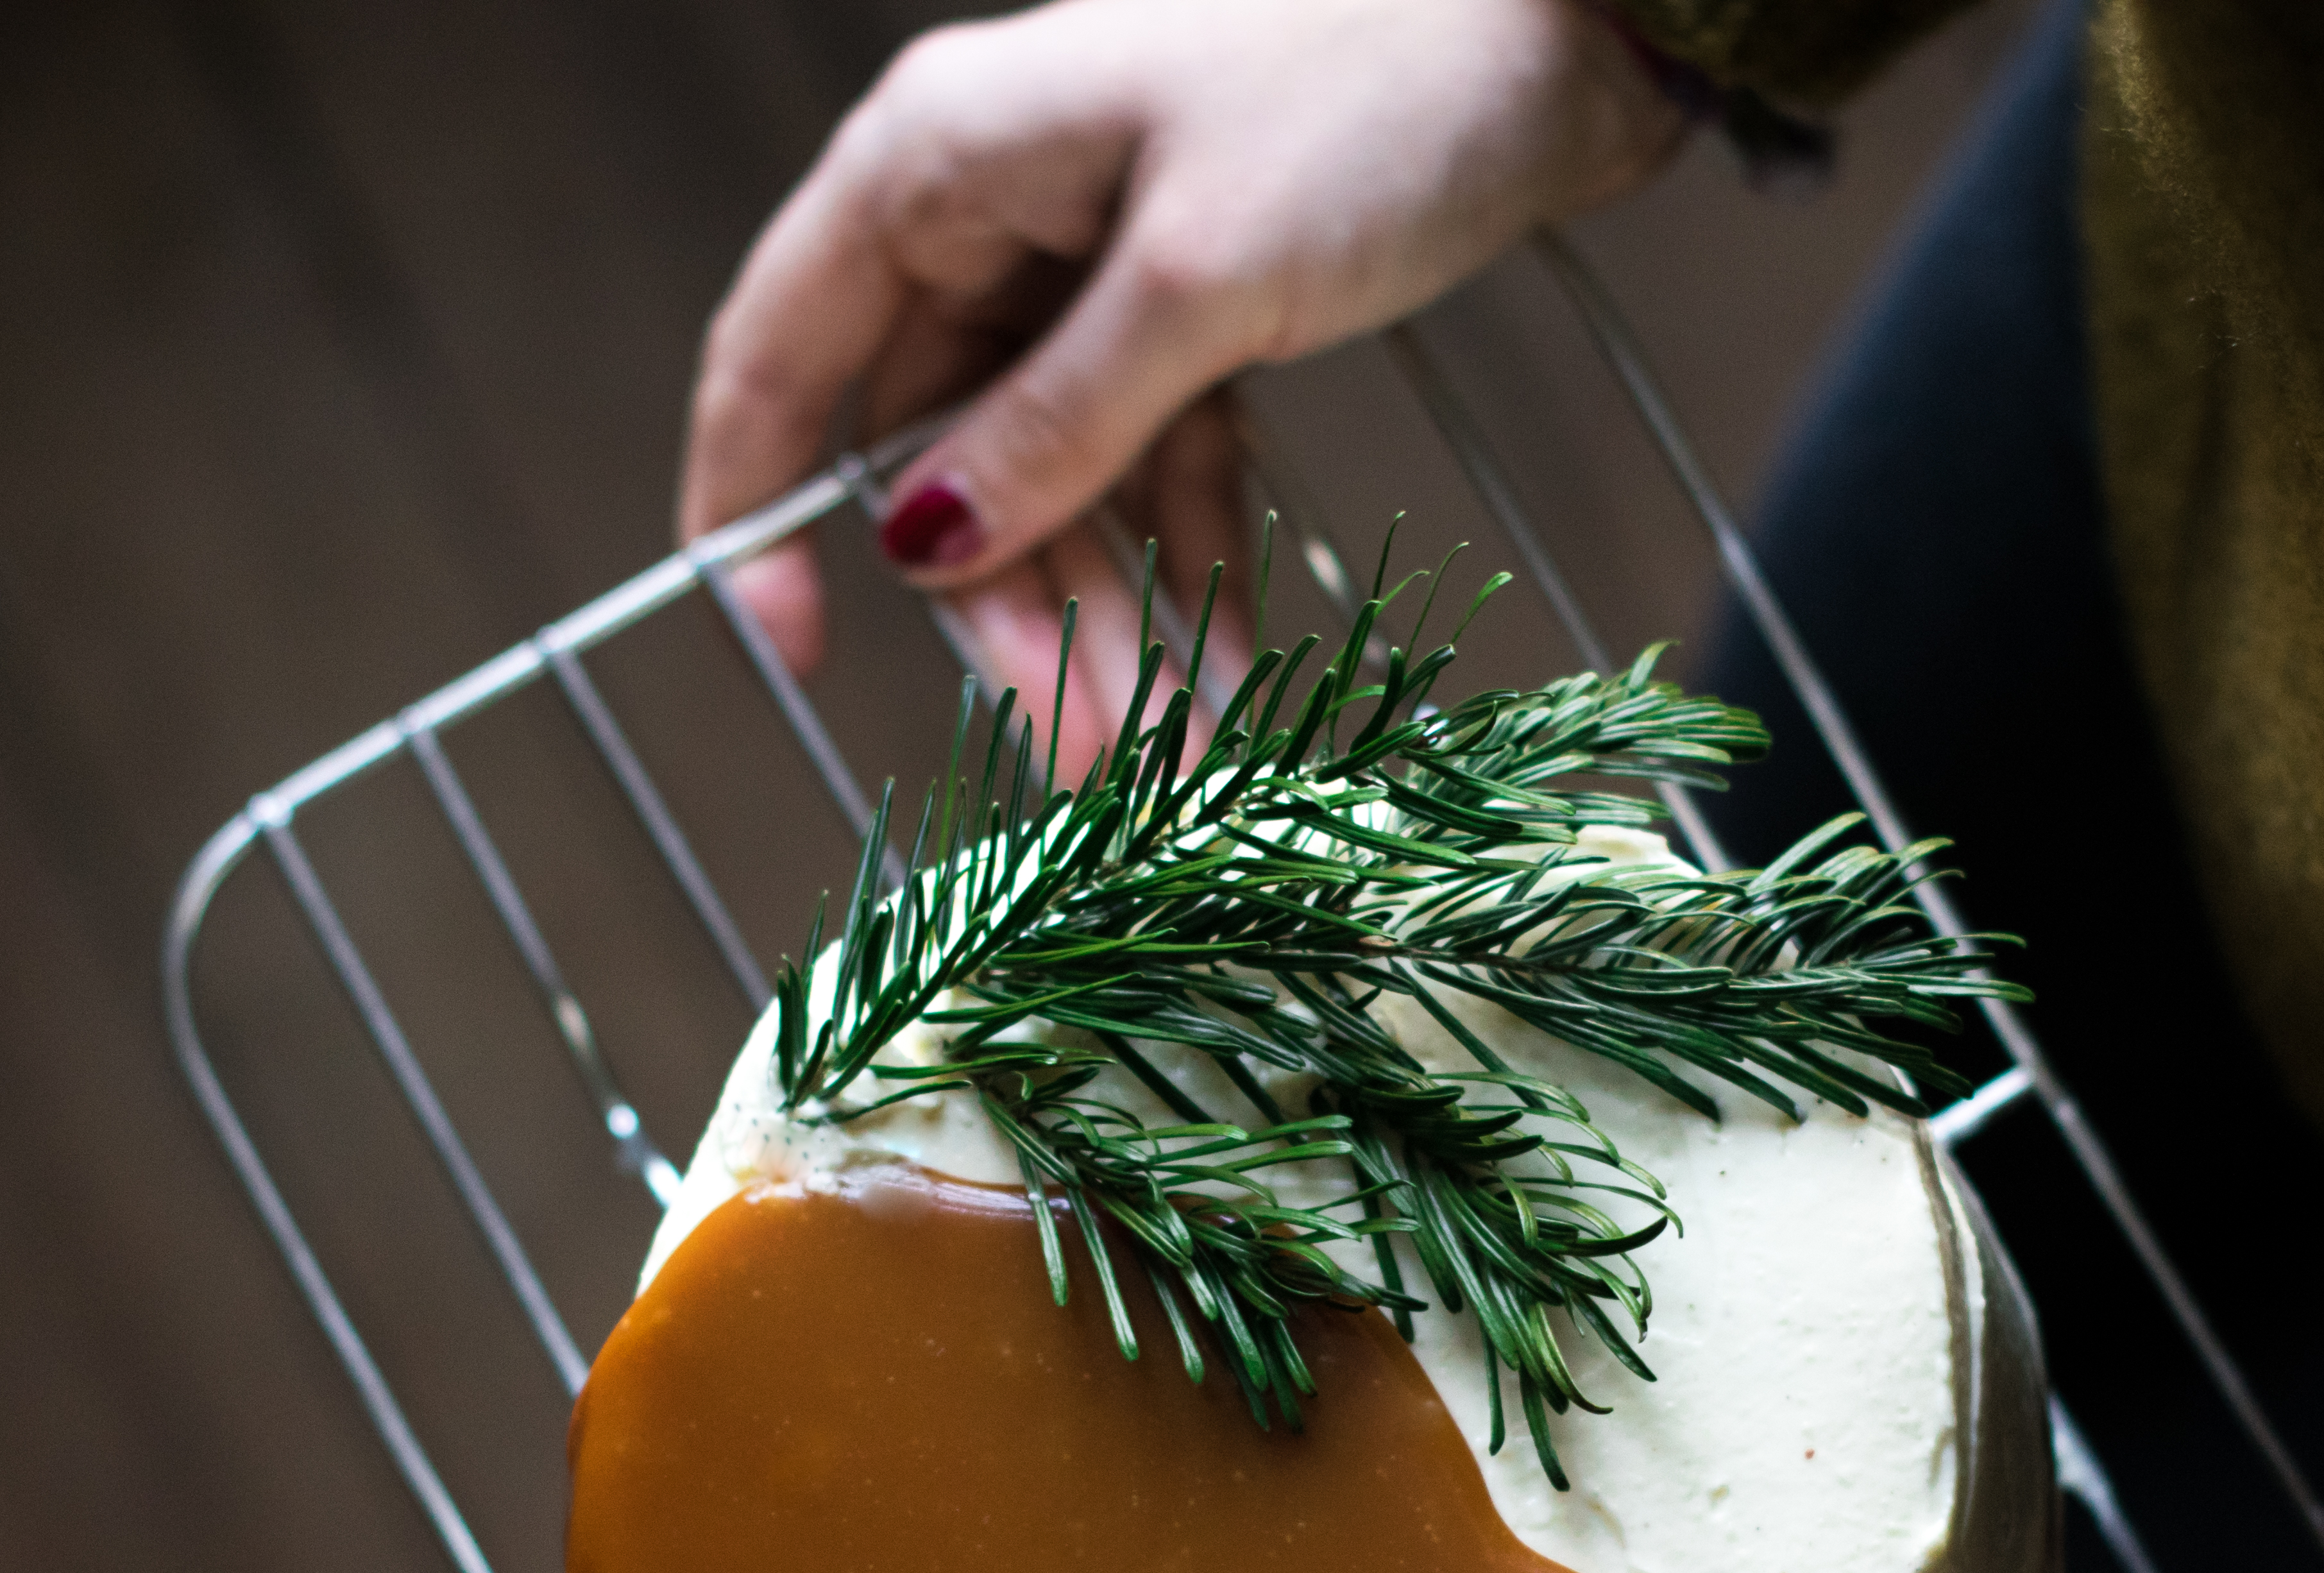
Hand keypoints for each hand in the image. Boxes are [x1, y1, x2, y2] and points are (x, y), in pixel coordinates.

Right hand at [682, 0, 1686, 698]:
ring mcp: (1094, 258)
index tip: (791, 649)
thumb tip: (927, 546)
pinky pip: (1156, 457)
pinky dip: (1187, 559)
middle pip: (939, 453)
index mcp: (936, 161)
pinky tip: (1223, 670)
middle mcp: (992, 209)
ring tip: (1165, 748)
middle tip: (1075, 747)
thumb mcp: (1197, 280)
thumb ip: (1058, 422)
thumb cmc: (1376, 83)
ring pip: (1056, 476)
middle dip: (1006, 609)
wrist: (1565, 23)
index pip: (778, 357)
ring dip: (1105, 612)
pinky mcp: (1195, 298)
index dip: (758, 510)